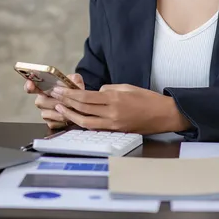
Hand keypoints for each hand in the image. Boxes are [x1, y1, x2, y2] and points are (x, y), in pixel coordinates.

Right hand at [24, 73, 84, 129]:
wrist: (81, 106)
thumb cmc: (75, 93)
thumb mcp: (76, 82)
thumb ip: (74, 79)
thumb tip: (74, 79)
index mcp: (44, 88)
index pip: (31, 87)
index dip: (29, 86)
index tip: (31, 84)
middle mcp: (41, 100)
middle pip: (42, 101)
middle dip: (57, 101)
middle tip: (69, 100)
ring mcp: (44, 112)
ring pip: (50, 113)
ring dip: (63, 111)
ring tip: (73, 108)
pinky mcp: (50, 123)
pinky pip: (54, 123)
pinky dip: (64, 120)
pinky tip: (70, 117)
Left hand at [49, 83, 191, 134]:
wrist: (164, 115)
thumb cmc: (147, 98)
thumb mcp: (126, 87)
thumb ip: (108, 89)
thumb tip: (95, 93)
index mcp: (114, 99)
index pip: (86, 97)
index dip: (70, 94)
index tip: (59, 90)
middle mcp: (112, 113)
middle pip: (83, 108)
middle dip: (66, 102)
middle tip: (54, 97)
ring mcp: (113, 124)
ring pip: (86, 122)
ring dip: (71, 115)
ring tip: (60, 109)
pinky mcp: (116, 132)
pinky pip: (96, 128)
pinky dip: (83, 123)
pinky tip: (75, 118)